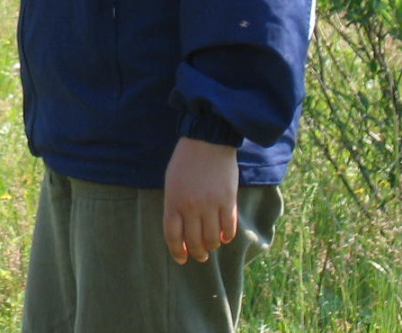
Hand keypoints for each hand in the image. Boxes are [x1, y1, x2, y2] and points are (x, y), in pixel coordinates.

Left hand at [163, 136, 238, 263]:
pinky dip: (227, 236)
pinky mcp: (228, 201)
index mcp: (173, 201)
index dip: (177, 251)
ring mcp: (210, 204)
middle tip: (200, 255)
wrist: (207, 141)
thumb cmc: (186, 161)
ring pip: (212, 238)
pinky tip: (225, 236)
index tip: (182, 259)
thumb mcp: (172, 182)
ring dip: (212, 246)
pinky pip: (229, 228)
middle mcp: (191, 206)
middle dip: (197, 252)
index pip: (173, 235)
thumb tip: (181, 230)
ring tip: (212, 245)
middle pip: (194, 241)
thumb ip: (175, 205)